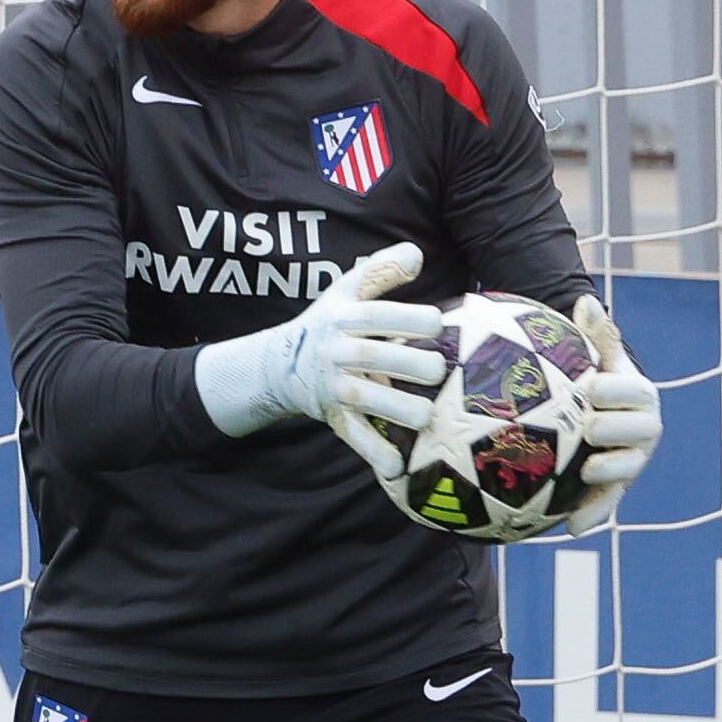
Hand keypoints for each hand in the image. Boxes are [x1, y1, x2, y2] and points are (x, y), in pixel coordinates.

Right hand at [192, 242, 449, 478]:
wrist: (281, 364)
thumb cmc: (331, 321)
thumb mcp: (347, 289)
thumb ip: (381, 269)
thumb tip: (417, 255)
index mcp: (344, 318)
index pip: (376, 316)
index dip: (406, 318)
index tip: (437, 322)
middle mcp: (337, 352)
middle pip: (373, 357)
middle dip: (408, 364)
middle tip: (440, 370)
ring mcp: (335, 388)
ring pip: (366, 400)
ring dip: (397, 410)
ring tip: (426, 417)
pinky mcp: (335, 418)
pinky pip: (355, 438)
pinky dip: (375, 454)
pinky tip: (399, 467)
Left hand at [566, 294, 660, 533]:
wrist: (593, 409)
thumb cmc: (591, 376)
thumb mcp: (593, 355)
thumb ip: (593, 334)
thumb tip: (587, 302)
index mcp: (639, 394)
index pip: (633, 391)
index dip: (615, 390)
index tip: (590, 386)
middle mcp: (644, 428)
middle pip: (639, 431)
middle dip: (614, 427)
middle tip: (587, 426)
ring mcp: (633, 460)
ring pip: (628, 468)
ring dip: (610, 471)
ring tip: (587, 470)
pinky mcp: (616, 487)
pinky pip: (609, 503)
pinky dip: (593, 514)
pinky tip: (570, 528)